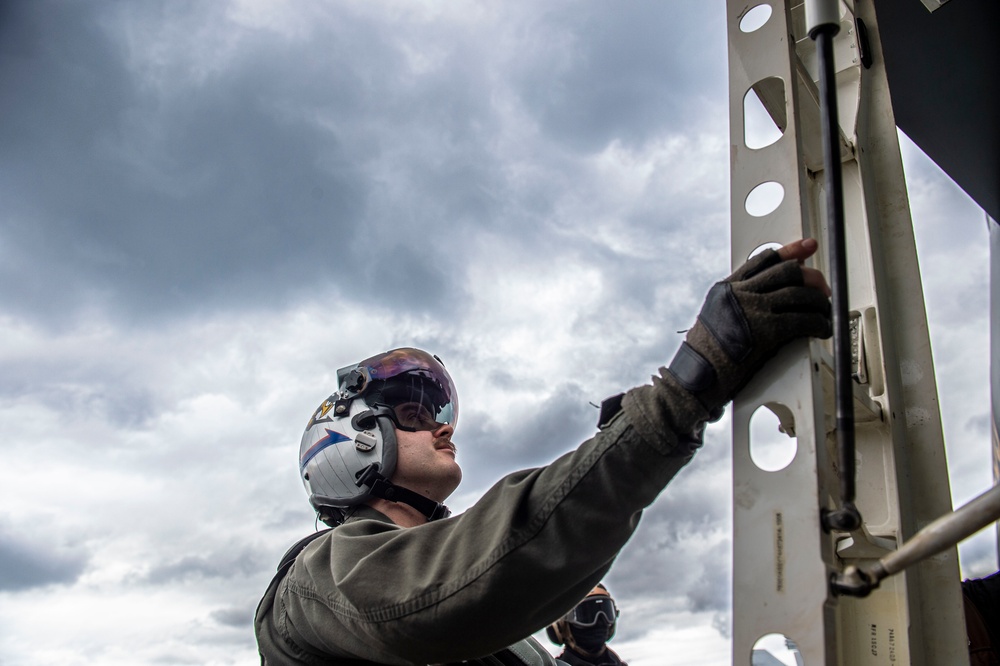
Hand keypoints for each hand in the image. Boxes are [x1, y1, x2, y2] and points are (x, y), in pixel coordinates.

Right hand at [667, 238, 832, 418]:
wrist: (696, 379)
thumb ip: (737, 303)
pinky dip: (820, 324)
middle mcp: (740, 293)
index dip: (790, 250)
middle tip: (821, 288)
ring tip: (825, 312)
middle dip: (811, 278)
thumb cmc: (705, 357)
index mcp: (726, 288)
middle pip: (787, 272)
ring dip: (819, 303)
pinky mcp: (767, 331)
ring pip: (799, 294)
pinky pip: (803, 320)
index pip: (763, 260)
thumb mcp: (715, 318)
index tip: (807, 247)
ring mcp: (753, 310)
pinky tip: (823, 329)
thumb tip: (769, 297)